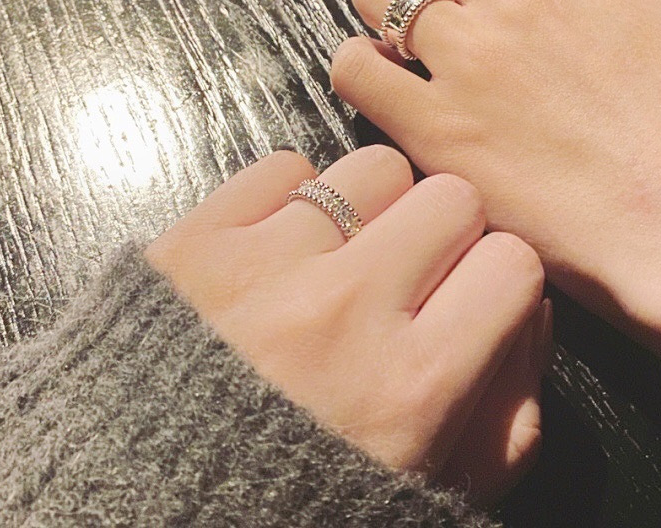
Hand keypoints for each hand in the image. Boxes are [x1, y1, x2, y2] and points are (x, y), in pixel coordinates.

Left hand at [145, 145, 547, 502]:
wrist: (132, 518)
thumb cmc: (293, 503)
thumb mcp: (430, 498)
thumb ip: (506, 421)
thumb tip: (527, 318)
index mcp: (411, 389)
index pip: (513, 265)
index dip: (496, 284)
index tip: (466, 304)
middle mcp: (347, 313)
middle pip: (452, 198)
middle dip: (441, 237)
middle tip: (405, 281)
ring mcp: (268, 267)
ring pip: (374, 169)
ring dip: (371, 210)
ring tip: (339, 261)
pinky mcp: (199, 240)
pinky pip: (285, 167)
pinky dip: (291, 202)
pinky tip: (278, 253)